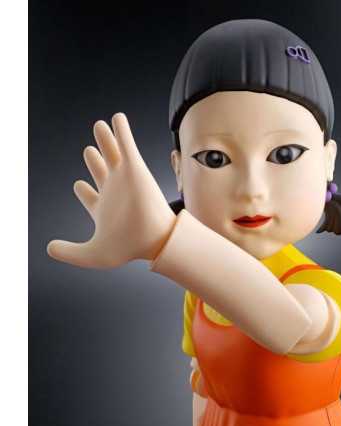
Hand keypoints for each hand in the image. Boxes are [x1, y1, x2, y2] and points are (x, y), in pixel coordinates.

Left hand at [47, 113, 175, 267]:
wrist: (154, 239)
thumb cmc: (129, 248)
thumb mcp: (92, 254)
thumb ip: (70, 252)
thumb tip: (49, 248)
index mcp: (103, 209)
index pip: (89, 196)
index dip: (82, 190)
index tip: (79, 186)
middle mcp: (113, 192)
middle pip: (100, 170)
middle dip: (94, 159)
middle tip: (89, 151)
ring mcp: (124, 178)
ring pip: (111, 153)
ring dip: (105, 139)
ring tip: (99, 125)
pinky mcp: (135, 168)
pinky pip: (126, 143)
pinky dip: (122, 129)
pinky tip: (117, 118)